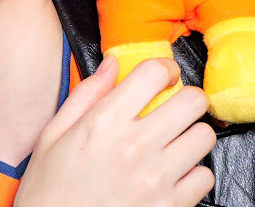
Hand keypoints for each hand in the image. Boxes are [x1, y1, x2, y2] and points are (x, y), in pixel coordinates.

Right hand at [15, 55, 215, 206]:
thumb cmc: (50, 189)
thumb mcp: (53, 134)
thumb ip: (86, 94)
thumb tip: (112, 64)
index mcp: (105, 122)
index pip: (154, 73)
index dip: (165, 67)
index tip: (163, 74)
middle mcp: (135, 146)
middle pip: (192, 101)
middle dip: (186, 96)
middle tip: (175, 104)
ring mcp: (156, 179)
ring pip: (204, 136)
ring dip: (192, 133)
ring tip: (175, 138)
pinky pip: (204, 177)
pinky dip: (194, 172)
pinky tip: (174, 172)